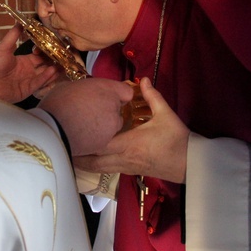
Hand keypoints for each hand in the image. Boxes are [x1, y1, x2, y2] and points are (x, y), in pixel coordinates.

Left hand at [0, 25, 59, 101]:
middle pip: (45, 65)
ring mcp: (27, 81)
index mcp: (22, 60)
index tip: (54, 45)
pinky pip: (39, 83)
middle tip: (65, 55)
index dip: (46, 51)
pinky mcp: (27, 90)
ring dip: (54, 69)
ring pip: (45, 74)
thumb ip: (12, 35)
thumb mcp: (2, 48)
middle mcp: (27, 71)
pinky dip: (46, 77)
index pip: (39, 56)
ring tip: (64, 63)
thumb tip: (19, 21)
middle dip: (54, 61)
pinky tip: (53, 70)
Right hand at [38, 78, 133, 155]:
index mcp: (107, 89)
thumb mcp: (69, 86)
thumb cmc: (57, 103)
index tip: (108, 98)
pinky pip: (105, 138)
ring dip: (104, 125)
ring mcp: (111, 126)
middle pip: (118, 110)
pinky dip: (97, 138)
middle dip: (108, 111)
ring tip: (84, 126)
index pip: (126, 92)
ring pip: (113, 126)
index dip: (118, 95)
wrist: (51, 129)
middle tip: (91, 112)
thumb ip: (85, 89)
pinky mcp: (105, 142)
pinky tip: (82, 135)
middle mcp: (114, 106)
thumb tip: (85, 92)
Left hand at [73, 77, 189, 182]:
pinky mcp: (130, 171)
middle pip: (93, 161)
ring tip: (69, 152)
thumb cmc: (177, 140)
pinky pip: (107, 169)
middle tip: (61, 144)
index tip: (70, 132)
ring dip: (84, 162)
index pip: (100, 144)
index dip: (84, 140)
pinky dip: (95, 165)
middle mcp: (123, 158)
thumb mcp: (166, 115)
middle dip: (77, 155)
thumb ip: (153, 96)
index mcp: (129, 144)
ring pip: (98, 168)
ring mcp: (126, 167)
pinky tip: (88, 157)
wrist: (189, 164)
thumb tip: (143, 80)